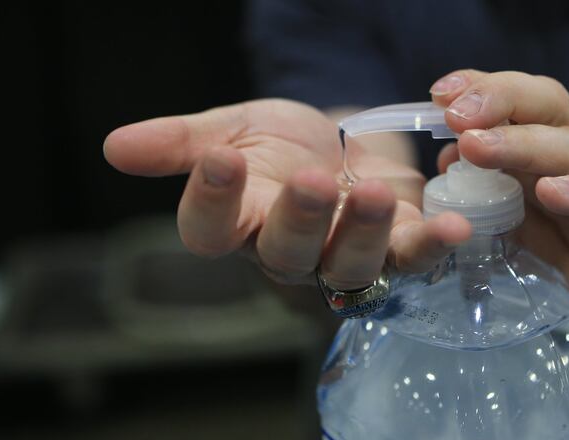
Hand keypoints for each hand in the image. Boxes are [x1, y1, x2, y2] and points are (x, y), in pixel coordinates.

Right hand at [104, 99, 470, 297]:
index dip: (210, 200)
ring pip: (348, 263)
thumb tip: (115, 145)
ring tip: (371, 191)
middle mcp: (288, 250)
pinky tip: (453, 224)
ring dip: (361, 232)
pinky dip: (432, 245)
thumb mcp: (232, 128)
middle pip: (284, 252)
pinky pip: (411, 258)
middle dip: (297, 218)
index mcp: (239, 221)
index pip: (210, 228)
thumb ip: (182, 142)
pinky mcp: (395, 247)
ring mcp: (343, 255)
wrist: (341, 143)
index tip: (218, 159)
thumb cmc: (281, 143)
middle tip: (309, 180)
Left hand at [430, 71, 568, 370]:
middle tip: (454, 114)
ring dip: (523, 144)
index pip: (525, 104)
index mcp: (560, 158)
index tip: (440, 94)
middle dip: (499, 101)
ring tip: (476, 146)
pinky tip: (551, 191)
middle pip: (551, 108)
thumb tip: (446, 162)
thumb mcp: (527, 228)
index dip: (485, 90)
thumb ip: (492, 195)